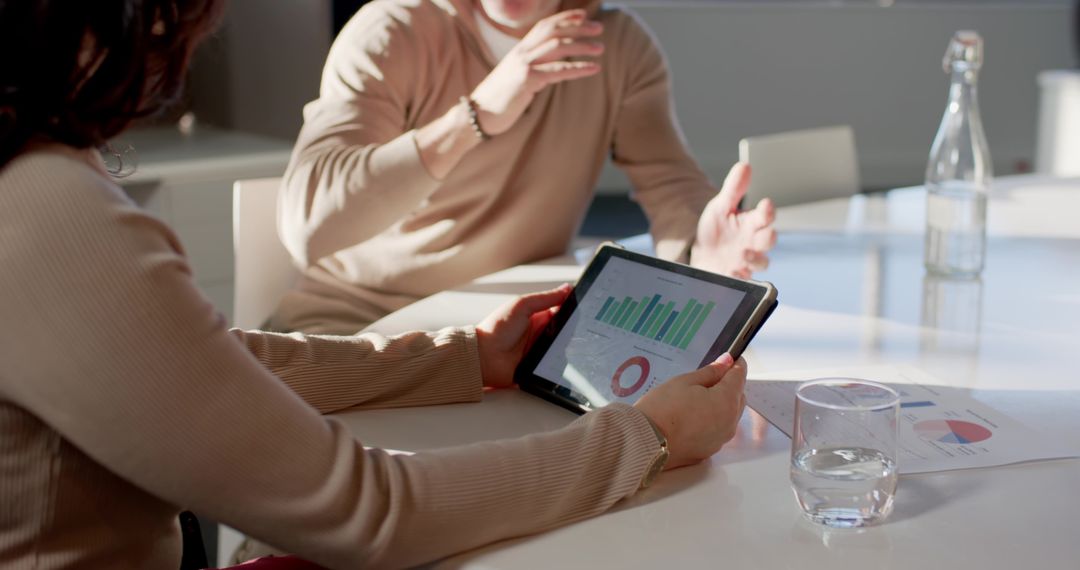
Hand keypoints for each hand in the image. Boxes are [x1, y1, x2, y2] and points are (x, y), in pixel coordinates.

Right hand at [470, 9, 602, 135]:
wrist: (477, 113)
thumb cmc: (499, 99)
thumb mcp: (515, 77)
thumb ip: (532, 67)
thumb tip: (551, 67)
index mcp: (519, 50)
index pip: (544, 25)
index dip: (565, 18)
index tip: (583, 15)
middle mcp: (522, 52)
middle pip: (554, 31)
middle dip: (578, 27)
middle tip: (599, 28)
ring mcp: (523, 64)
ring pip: (559, 47)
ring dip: (582, 46)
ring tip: (600, 48)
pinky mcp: (527, 80)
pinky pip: (558, 71)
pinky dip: (579, 68)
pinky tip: (594, 68)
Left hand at [475, 284, 571, 388]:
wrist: (484, 357)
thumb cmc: (496, 329)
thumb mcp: (521, 306)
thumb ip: (545, 298)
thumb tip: (567, 288)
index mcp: (537, 315)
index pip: (562, 309)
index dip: (573, 307)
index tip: (586, 304)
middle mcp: (541, 332)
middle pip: (566, 328)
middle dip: (574, 327)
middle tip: (579, 326)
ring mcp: (542, 349)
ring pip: (566, 346)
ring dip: (569, 343)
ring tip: (569, 341)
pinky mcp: (542, 365)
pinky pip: (559, 363)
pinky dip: (563, 360)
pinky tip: (563, 356)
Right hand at [634, 353, 746, 469]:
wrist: (644, 443)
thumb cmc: (662, 408)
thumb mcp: (685, 382)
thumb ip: (710, 372)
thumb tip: (727, 362)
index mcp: (726, 401)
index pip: (740, 376)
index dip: (734, 365)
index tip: (729, 359)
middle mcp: (730, 423)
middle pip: (738, 397)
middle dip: (729, 386)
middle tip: (706, 379)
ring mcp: (720, 440)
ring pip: (729, 416)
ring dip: (721, 405)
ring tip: (695, 400)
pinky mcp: (709, 451)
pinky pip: (717, 431)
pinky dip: (711, 422)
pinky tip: (691, 418)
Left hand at [690, 163, 776, 278]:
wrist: (700, 254)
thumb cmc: (716, 229)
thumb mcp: (721, 207)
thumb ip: (733, 189)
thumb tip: (744, 166)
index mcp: (751, 223)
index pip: (765, 216)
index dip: (768, 211)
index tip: (766, 204)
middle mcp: (752, 242)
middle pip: (769, 240)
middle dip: (769, 236)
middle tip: (764, 232)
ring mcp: (745, 260)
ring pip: (761, 262)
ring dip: (755, 258)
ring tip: (744, 253)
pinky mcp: (736, 275)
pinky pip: (743, 278)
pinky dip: (740, 275)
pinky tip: (732, 270)